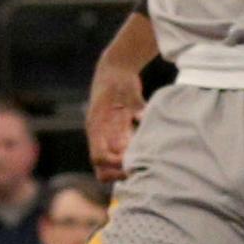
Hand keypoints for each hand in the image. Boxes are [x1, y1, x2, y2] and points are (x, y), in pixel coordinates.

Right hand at [86, 58, 146, 179]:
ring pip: (109, 166)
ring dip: (125, 169)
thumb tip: (142, 116)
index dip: (114, 165)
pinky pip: (119, 156)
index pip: (98, 157)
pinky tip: (147, 156)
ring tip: (146, 165)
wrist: (114, 69)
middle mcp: (99, 135)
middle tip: (140, 170)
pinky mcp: (114, 136)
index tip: (132, 164)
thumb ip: (135, 104)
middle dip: (118, 174)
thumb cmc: (120, 79)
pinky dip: (130, 160)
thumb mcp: (129, 90)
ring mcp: (105, 137)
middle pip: (101, 168)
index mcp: (97, 126)